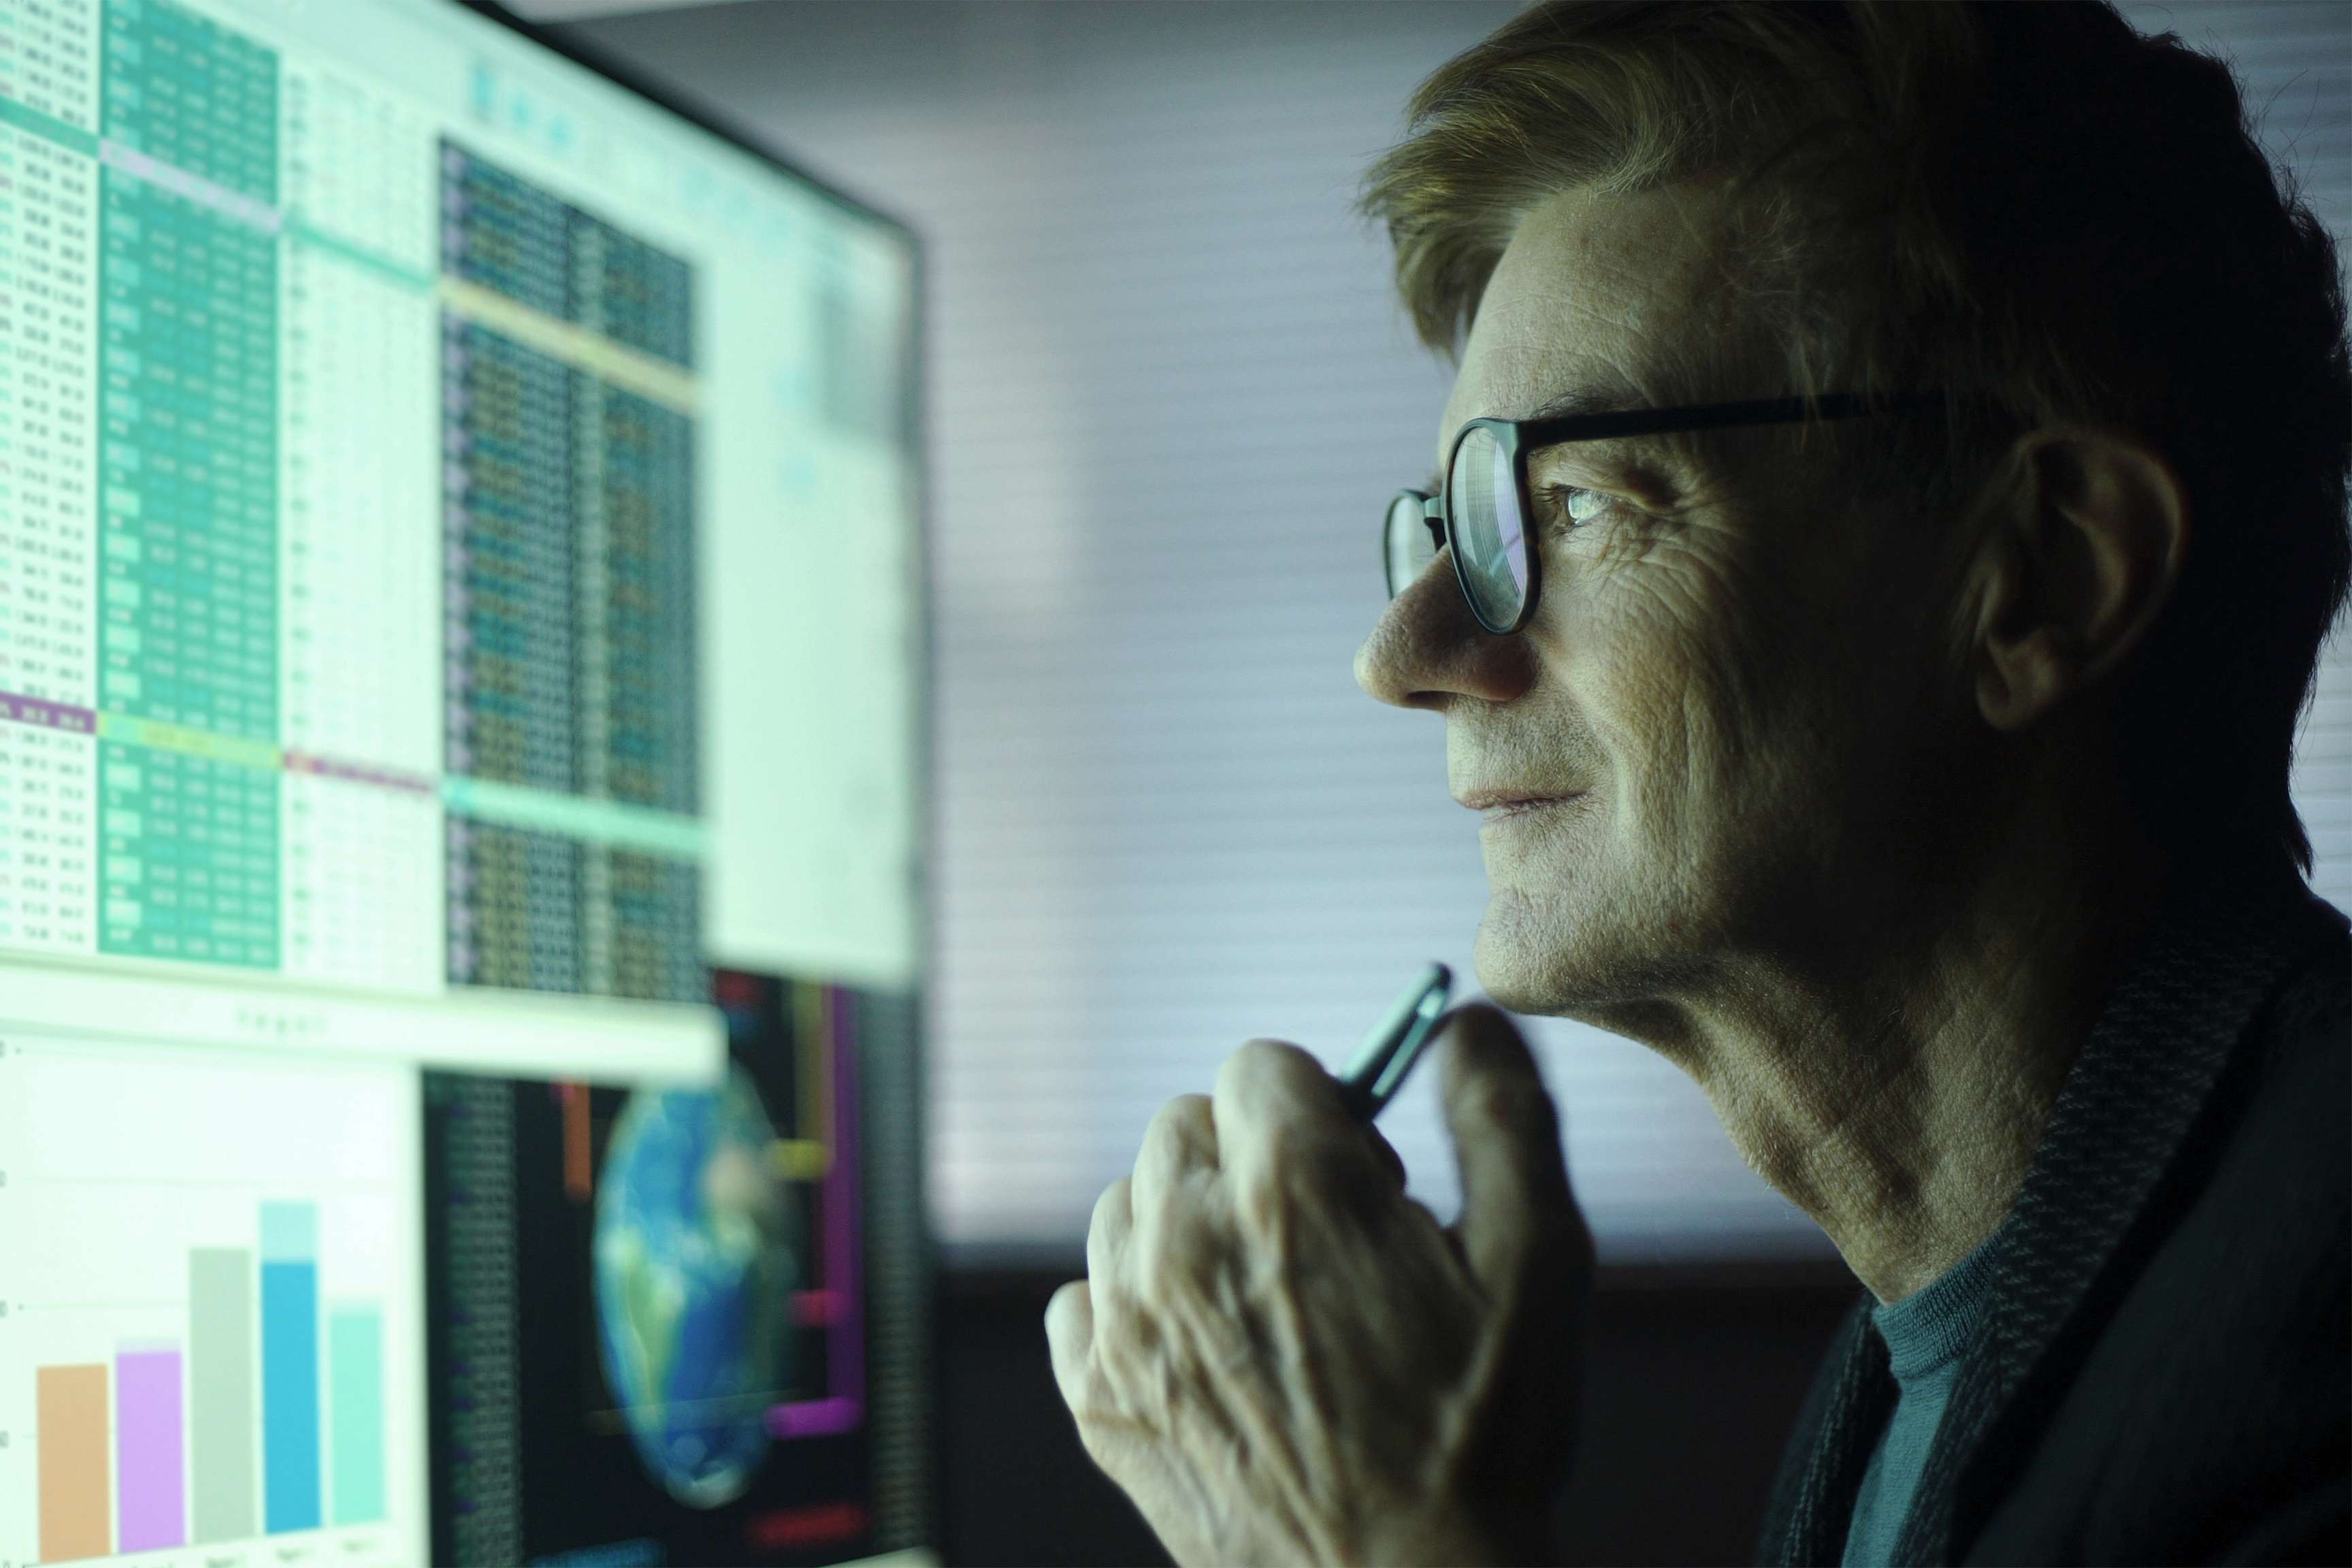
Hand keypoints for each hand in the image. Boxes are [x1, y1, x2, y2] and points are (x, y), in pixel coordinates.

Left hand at [1045, 1005, 1594, 1566]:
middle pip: (1188, 1122)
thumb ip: (1502, 1115)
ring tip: (1270, 1301)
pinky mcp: (1096, 1396)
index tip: (1362, 1177)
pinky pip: (1082, 1295)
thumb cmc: (1482, 1437)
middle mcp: (1187, 1236)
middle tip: (1325, 1243)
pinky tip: (1209, 1352)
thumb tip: (1469, 1018)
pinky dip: (1132, 1306)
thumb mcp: (1539, 1262)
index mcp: (1290, 1184)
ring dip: (1189, 1227)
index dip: (1321, 1111)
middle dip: (1252, 1157)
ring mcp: (1127, 1320)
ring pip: (1130, 1202)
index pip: (1261, 1064)